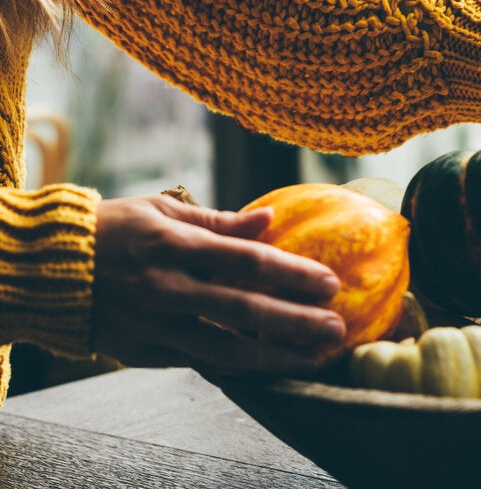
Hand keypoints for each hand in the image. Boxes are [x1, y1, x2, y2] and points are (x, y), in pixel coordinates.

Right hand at [92, 195, 344, 375]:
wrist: (48, 272)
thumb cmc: (114, 230)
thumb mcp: (162, 210)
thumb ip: (219, 220)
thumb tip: (268, 219)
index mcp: (174, 244)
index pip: (245, 261)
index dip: (290, 273)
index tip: (330, 283)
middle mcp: (167, 288)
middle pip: (243, 310)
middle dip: (295, 322)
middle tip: (336, 330)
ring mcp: (155, 324)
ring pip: (225, 349)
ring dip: (274, 356)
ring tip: (313, 359)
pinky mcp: (145, 351)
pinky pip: (200, 362)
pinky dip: (237, 368)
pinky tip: (270, 368)